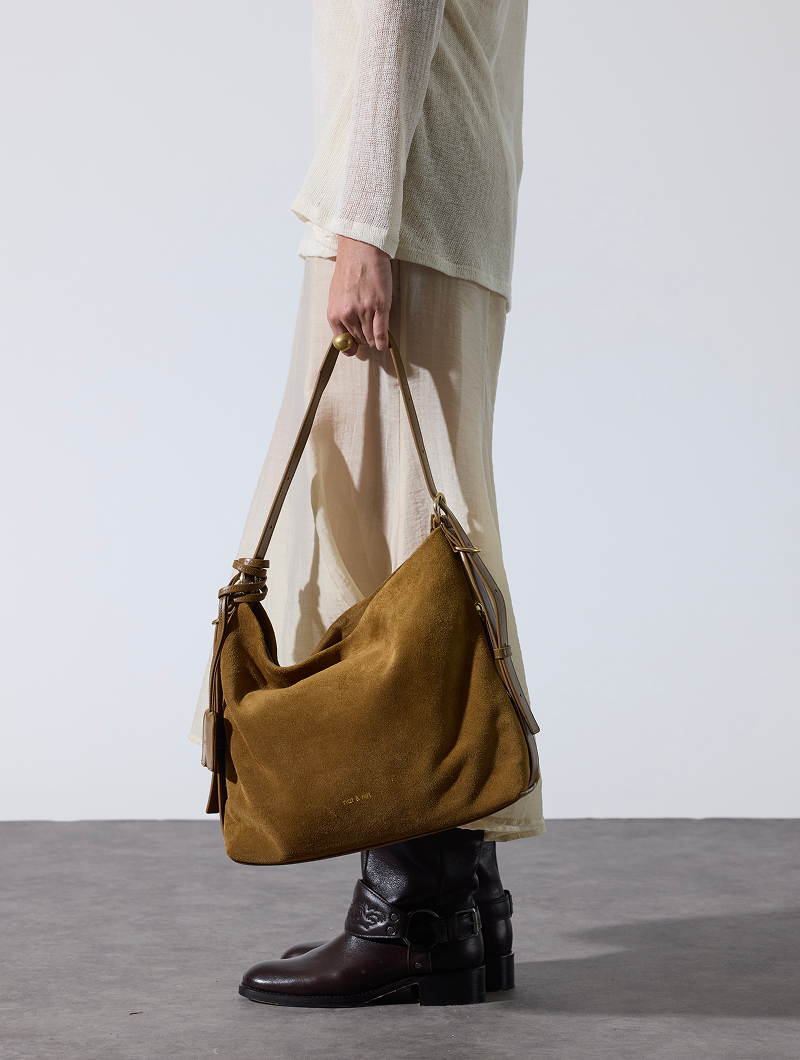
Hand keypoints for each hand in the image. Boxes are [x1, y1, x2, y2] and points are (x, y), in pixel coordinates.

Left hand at [327, 236, 391, 352]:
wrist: (360, 250)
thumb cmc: (348, 270)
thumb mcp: (336, 296)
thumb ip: (340, 316)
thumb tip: (348, 336)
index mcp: (334, 314)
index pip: (343, 343)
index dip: (352, 345)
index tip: (357, 345)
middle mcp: (347, 315)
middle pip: (359, 340)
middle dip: (365, 339)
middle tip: (370, 330)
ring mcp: (364, 311)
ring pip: (370, 339)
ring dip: (375, 338)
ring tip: (377, 329)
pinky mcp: (380, 307)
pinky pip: (381, 334)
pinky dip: (384, 341)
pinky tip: (385, 343)